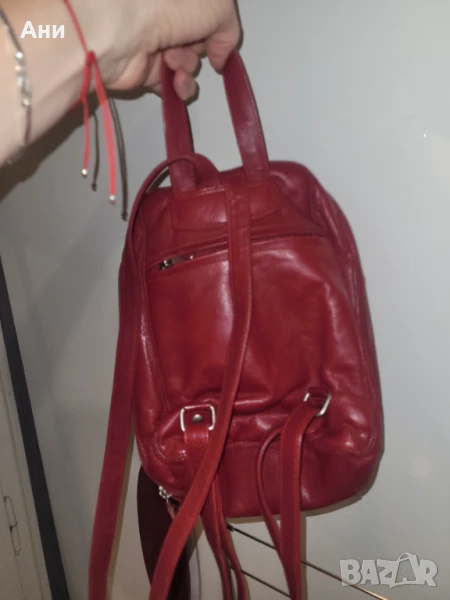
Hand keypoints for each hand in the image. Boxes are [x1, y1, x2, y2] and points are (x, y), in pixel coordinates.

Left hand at [100, 0, 240, 99]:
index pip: (206, 12)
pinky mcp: (144, 68)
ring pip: (187, 62)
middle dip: (201, 45)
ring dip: (189, 65)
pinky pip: (172, 83)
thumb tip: (220, 55)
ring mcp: (153, 39)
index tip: (219, 34)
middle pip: (198, 37)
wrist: (123, 30)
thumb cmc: (167, 4)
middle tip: (191, 42)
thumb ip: (229, 30)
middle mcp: (163, 12)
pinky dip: (180, 86)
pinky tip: (176, 81)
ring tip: (174, 59)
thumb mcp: (219, 5)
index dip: (216, 24)